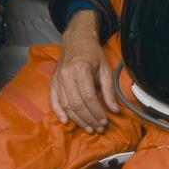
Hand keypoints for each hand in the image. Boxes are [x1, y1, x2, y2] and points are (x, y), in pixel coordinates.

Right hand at [49, 10, 118, 133]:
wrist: (77, 40)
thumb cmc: (92, 54)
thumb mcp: (105, 69)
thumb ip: (109, 91)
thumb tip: (115, 110)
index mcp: (81, 69)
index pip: (89, 97)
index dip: (97, 112)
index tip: (105, 121)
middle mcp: (67, 75)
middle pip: (77, 103)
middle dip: (89, 119)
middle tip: (98, 128)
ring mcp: (58, 78)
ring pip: (66, 104)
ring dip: (77, 119)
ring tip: (88, 128)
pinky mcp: (53, 81)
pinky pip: (54, 99)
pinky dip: (58, 111)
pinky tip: (66, 121)